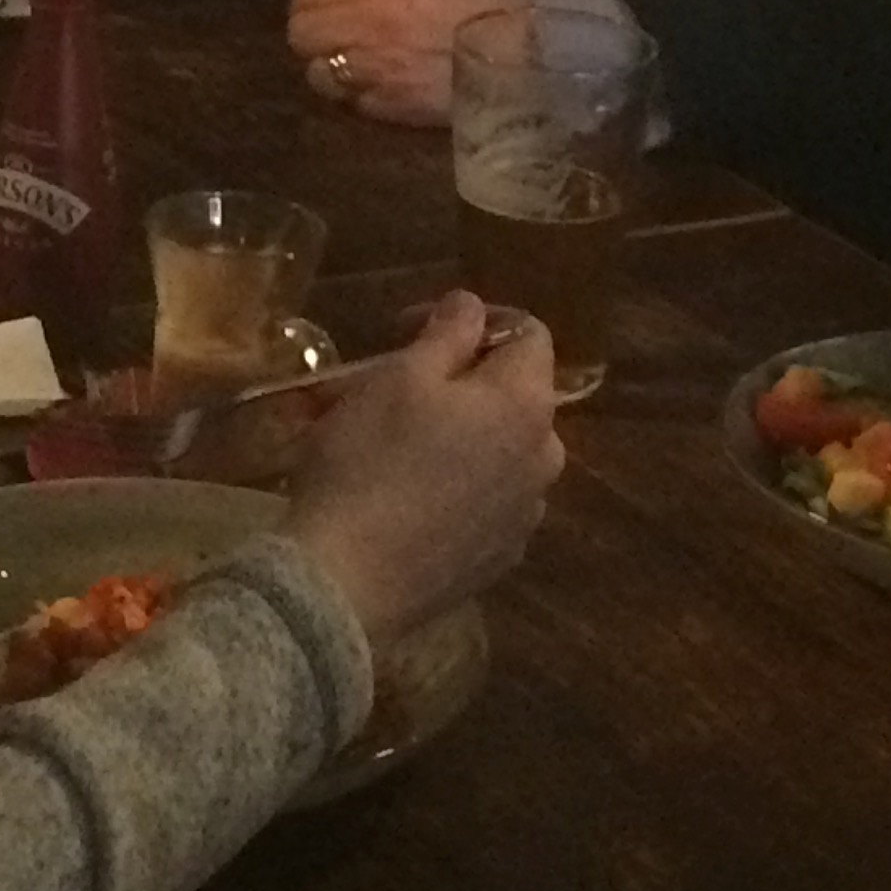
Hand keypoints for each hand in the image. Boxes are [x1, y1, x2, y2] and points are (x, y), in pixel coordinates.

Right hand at [282, 291, 565, 648]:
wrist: (346, 582)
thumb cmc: (369, 461)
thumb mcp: (400, 377)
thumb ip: (448, 334)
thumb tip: (472, 308)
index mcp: (526, 404)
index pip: (529, 333)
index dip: (474, 318)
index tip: (412, 327)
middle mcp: (544, 459)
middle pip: (517, 396)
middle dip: (465, 380)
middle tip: (397, 384)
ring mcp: (525, 516)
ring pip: (501, 452)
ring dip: (462, 434)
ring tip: (397, 443)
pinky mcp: (499, 559)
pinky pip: (487, 502)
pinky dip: (458, 485)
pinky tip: (407, 496)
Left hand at [285, 0, 526, 124]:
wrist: (519, 54)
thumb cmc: (480, 5)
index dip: (313, 2)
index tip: (326, 10)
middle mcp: (360, 23)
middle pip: (300, 34)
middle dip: (314, 39)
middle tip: (337, 44)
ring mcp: (368, 69)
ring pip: (317, 75)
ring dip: (333, 73)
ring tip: (360, 72)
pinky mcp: (383, 108)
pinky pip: (351, 104)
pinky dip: (360, 100)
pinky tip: (383, 92)